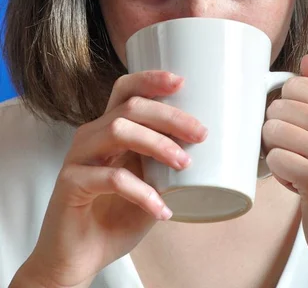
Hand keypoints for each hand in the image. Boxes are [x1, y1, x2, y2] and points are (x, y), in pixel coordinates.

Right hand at [15, 71, 206, 287]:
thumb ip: (164, 163)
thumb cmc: (114, 216)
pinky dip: (142, 192)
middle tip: (200, 133)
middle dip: (169, 116)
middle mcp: (91, 135)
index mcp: (107, 129)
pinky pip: (111, 177)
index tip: (181, 82)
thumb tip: (204, 149)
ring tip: (184, 164)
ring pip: (119, 131)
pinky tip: (162, 209)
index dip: (150, 80)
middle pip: (129, 107)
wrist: (77, 258)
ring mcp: (78, 157)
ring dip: (157, 144)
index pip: (125, 91)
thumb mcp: (147, 183)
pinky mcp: (71, 184)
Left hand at [262, 54, 307, 282]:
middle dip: (279, 134)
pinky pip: (272, 158)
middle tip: (302, 155)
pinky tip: (300, 185)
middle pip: (277, 107)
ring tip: (301, 168)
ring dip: (277, 154)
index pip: (293, 84)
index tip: (304, 132)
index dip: (287, 109)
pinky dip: (279, 175)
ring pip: (270, 131)